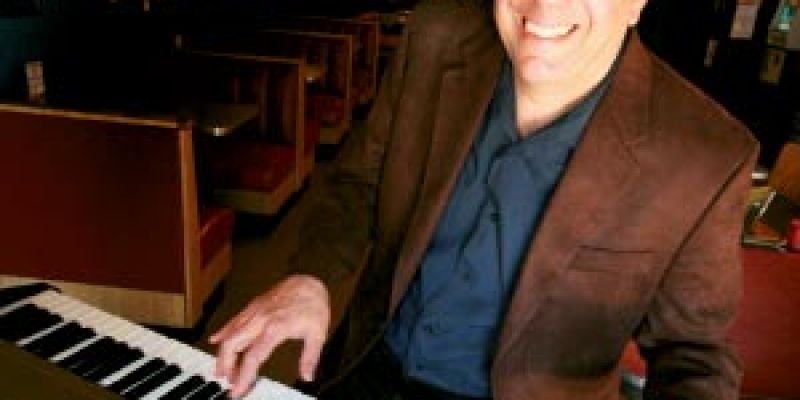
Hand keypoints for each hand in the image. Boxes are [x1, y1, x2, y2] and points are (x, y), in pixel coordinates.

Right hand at [209, 275, 330, 397]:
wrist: (308, 280)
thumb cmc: (313, 304)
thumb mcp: (318, 333)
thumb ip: (310, 357)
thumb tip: (307, 376)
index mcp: (275, 328)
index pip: (252, 357)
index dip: (243, 376)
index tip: (238, 390)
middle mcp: (260, 320)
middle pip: (233, 345)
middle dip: (226, 366)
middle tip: (228, 381)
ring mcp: (254, 312)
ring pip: (230, 334)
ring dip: (223, 354)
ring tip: (222, 370)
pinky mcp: (253, 307)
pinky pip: (233, 321)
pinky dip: (223, 332)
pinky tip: (215, 340)